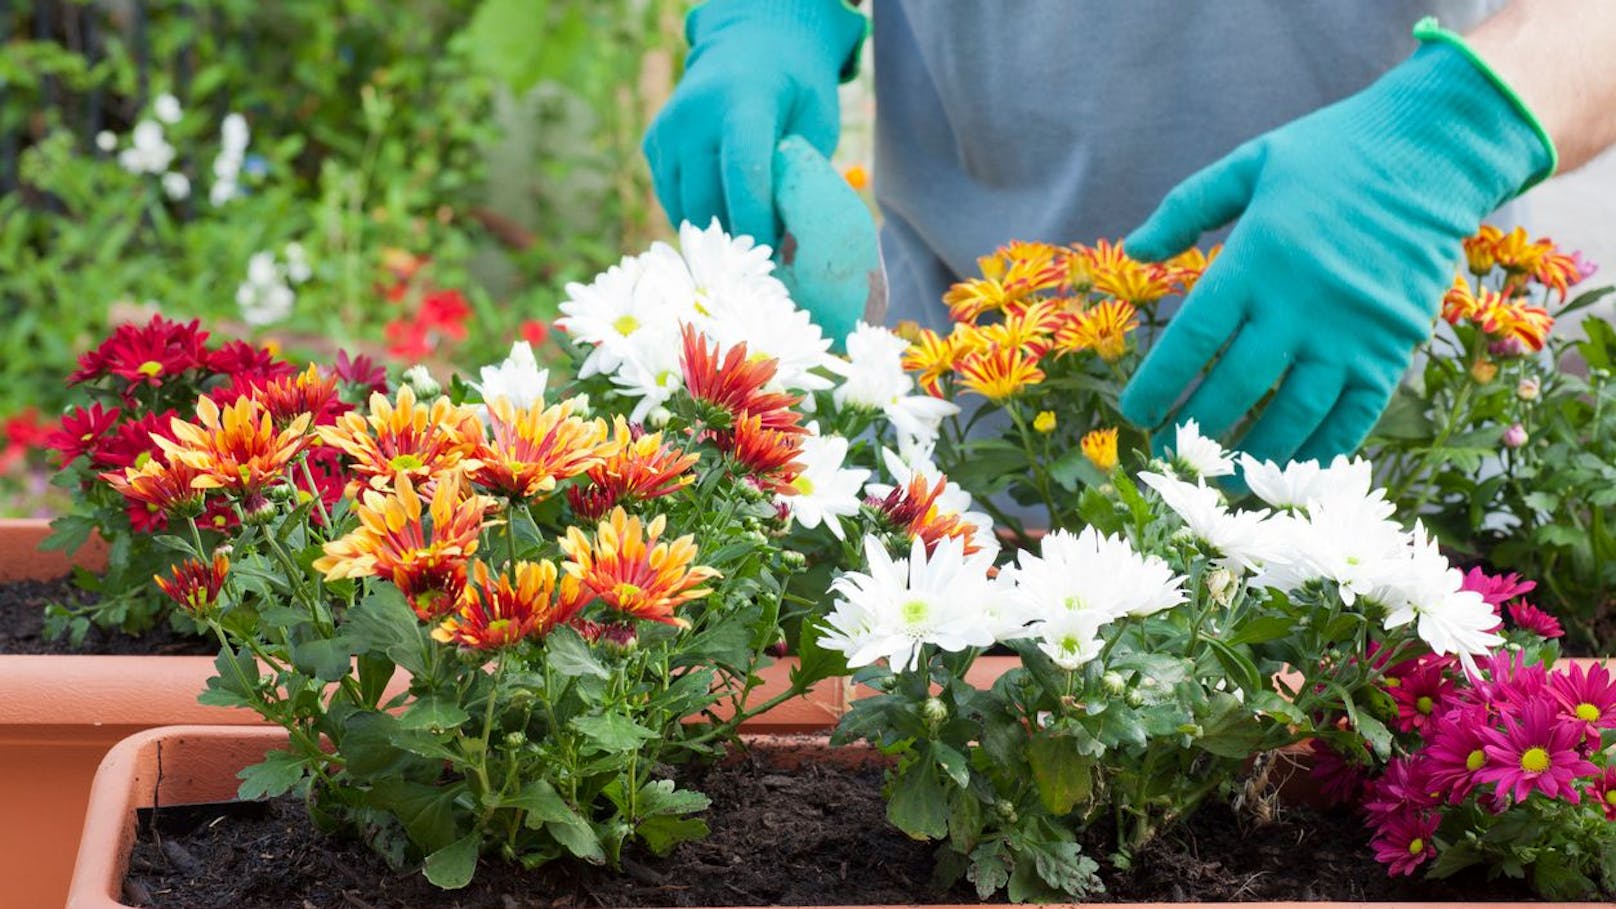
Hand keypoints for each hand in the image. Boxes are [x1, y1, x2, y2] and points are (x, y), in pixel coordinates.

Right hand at [642, 0, 864, 248]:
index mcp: (743, 101)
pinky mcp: (653, 144)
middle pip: (707, 199)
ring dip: (716, 231)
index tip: (771, 254)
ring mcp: (668, 129)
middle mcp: (695, 114)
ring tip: (747, 234)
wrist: (749, 45)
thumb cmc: (795, 90)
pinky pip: (672, 200)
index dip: (754, 220)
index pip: (742, 170)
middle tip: (765, 257)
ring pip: (685, 208)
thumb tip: (791, 240)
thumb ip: (801, 172)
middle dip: (736, 237)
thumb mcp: (815, 120)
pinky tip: (723, 210)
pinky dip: (698, 215)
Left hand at [1120, 27, 1552, 465]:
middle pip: (1235, 386)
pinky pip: (1353, 415)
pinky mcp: (1392, 348)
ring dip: (1253, 453)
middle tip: (1170, 452)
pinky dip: (1321, 449)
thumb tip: (1135, 249)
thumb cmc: (1334, 154)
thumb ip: (1187, 207)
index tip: (1133, 414)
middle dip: (1195, 428)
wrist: (1435, 151)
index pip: (1192, 340)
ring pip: (1292, 414)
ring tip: (1224, 477)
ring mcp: (1349, 332)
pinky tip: (1293, 470)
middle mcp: (1299, 305)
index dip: (1158, 384)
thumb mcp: (1251, 163)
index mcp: (1255, 261)